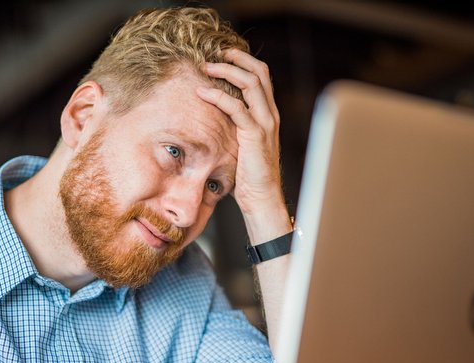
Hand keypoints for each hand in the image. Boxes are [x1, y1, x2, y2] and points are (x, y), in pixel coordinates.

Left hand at [197, 49, 284, 216]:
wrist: (262, 198)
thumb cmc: (249, 175)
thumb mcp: (244, 145)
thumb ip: (237, 128)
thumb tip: (215, 117)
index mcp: (269, 114)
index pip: (263, 77)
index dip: (245, 62)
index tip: (225, 56)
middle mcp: (270, 115)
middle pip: (259, 73)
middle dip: (236, 59)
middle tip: (215, 55)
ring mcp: (265, 124)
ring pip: (250, 84)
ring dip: (226, 72)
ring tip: (206, 68)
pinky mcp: (255, 135)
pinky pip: (236, 108)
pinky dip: (218, 96)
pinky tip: (203, 92)